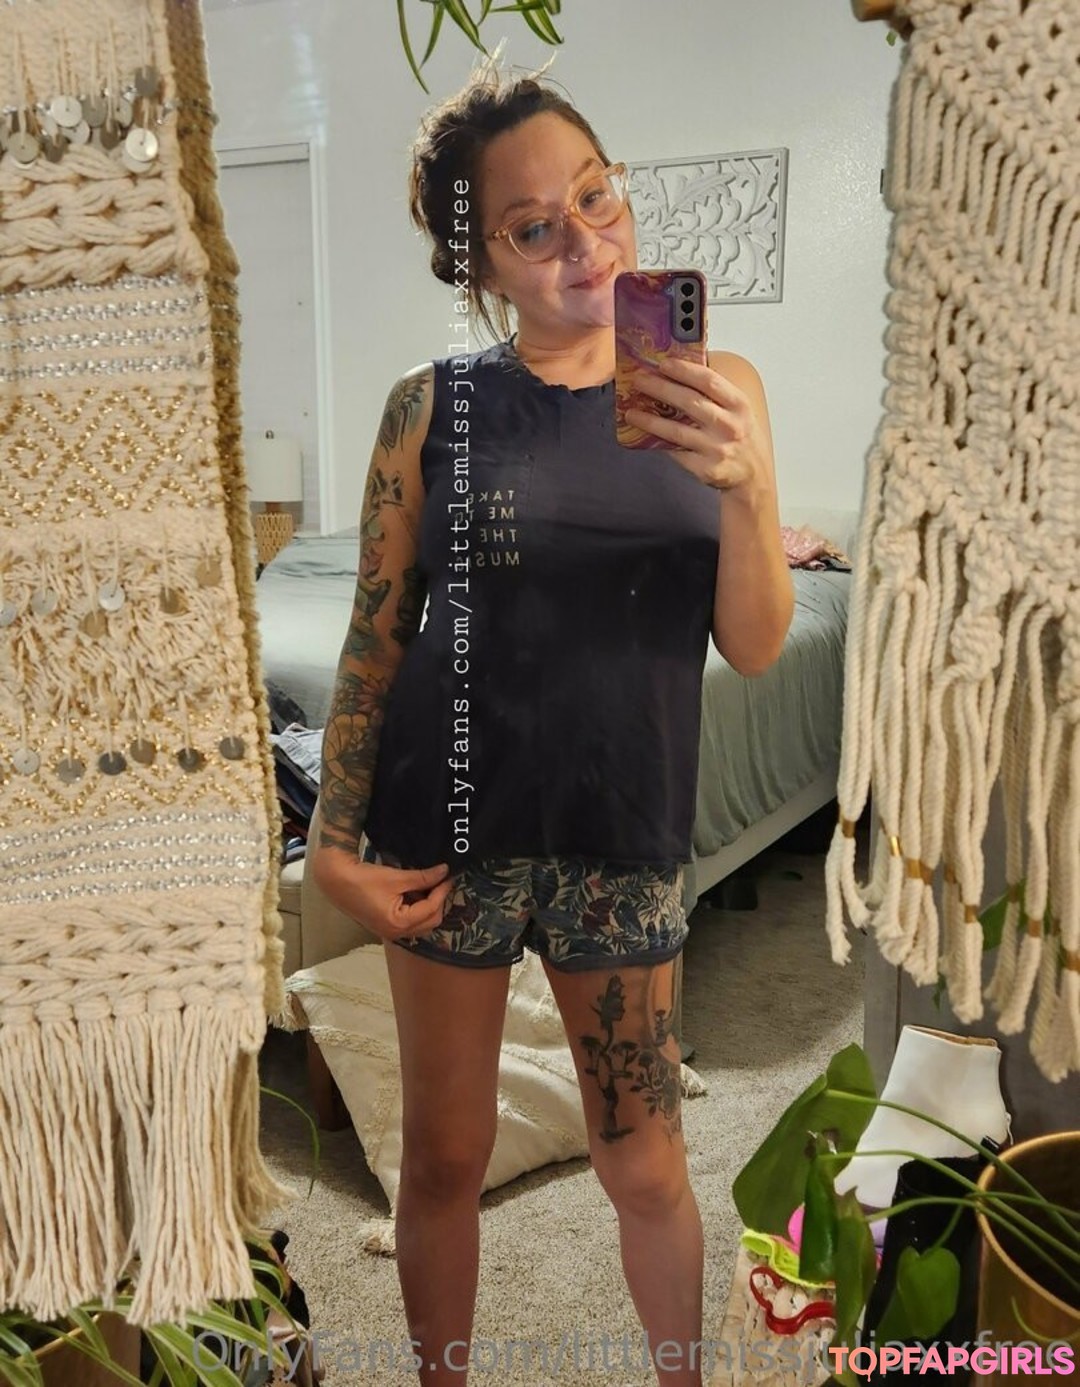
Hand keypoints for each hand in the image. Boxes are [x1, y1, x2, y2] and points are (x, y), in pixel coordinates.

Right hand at [311, 846, 453, 943]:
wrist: (336, 881)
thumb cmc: (364, 879)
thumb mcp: (397, 877)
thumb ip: (423, 877)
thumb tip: (444, 871)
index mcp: (399, 924)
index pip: (431, 910)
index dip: (442, 892)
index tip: (448, 876)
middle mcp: (396, 933)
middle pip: (430, 922)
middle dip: (438, 902)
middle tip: (441, 882)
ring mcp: (391, 932)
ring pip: (421, 924)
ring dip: (429, 906)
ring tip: (429, 885)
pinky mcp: (386, 926)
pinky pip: (410, 921)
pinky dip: (417, 908)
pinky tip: (416, 892)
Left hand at [624, 355, 771, 493]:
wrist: (754, 475)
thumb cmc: (742, 436)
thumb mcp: (738, 410)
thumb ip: (715, 394)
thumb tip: (678, 373)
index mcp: (739, 405)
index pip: (709, 381)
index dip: (684, 370)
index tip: (663, 363)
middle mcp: (729, 426)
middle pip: (689, 402)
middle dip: (660, 388)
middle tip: (639, 381)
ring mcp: (717, 449)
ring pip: (676, 431)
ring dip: (649, 420)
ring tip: (631, 412)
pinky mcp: (705, 469)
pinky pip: (676, 452)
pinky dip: (659, 442)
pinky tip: (645, 435)